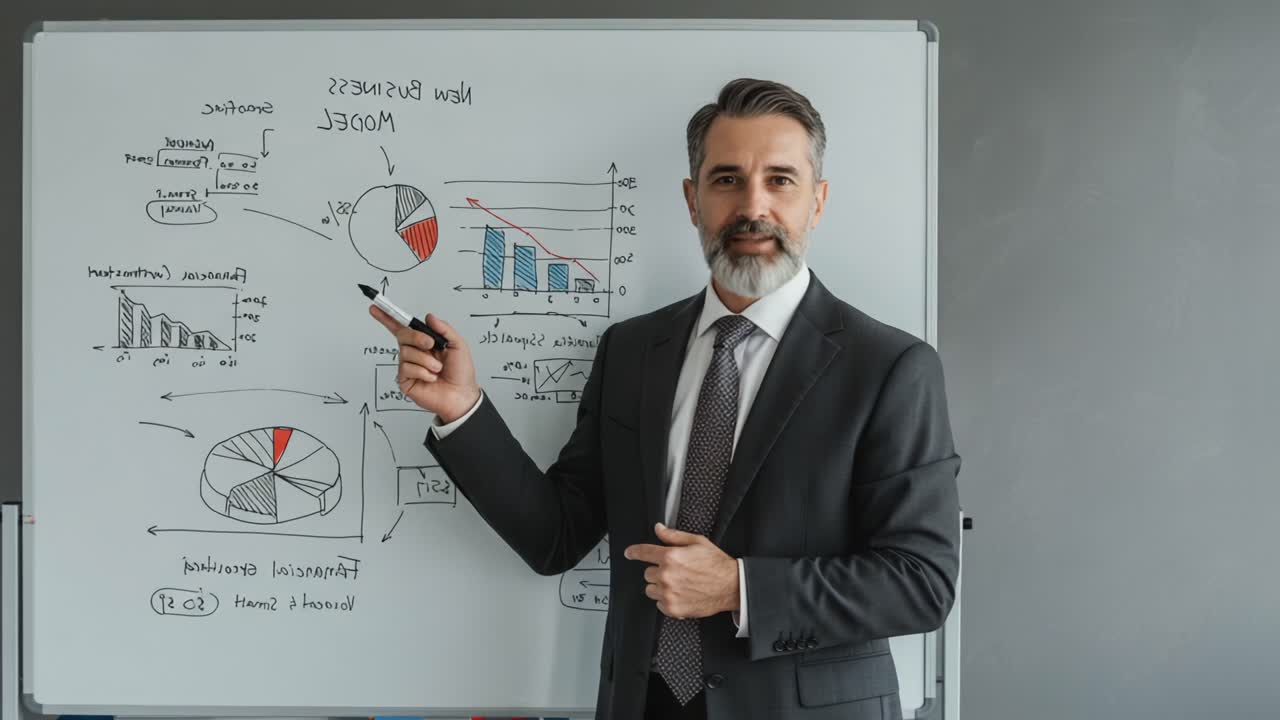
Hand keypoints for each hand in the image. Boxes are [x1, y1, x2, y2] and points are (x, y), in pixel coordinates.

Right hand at [369, 306, 479, 421]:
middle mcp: (414, 352)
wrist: (461, 395)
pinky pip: (407, 368)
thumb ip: (444, 328)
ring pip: (406, 353)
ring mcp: (408, 366)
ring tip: (437, 369)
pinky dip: (423, 372)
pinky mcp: (405, 380)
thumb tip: (429, 317)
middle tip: (431, 345)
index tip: (375, 308)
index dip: (388, 317)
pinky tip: (431, 378)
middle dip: (417, 338)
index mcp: (424, 342)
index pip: (402, 327)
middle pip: (403, 335)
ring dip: (426, 360)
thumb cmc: (461, 372)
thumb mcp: (458, 345)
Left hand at [624, 523, 739, 619]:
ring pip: (650, 589)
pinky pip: (659, 604)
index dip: (634, 552)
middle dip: (657, 571)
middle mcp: (667, 575)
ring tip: (677, 584)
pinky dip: (666, 600)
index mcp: (671, 556)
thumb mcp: (696, 542)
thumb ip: (673, 536)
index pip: (643, 552)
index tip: (629, 553)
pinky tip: (680, 594)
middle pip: (647, 573)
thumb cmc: (716, 564)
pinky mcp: (673, 608)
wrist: (730, 586)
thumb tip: (659, 529)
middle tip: (674, 571)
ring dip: (659, 586)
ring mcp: (669, 593)